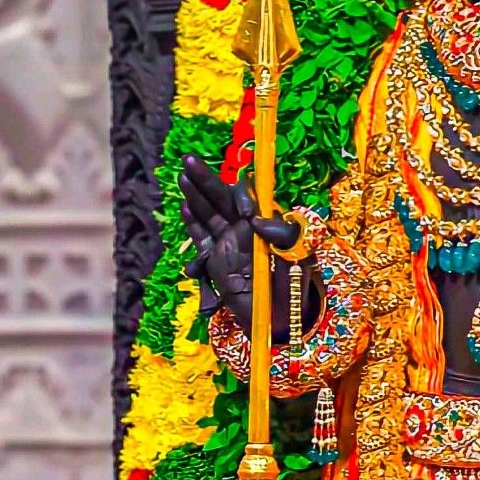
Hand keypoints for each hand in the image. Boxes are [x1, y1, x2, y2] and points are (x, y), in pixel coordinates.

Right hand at [180, 154, 311, 333]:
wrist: (278, 319)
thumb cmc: (293, 289)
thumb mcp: (297, 261)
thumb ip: (283, 237)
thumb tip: (257, 220)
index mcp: (266, 224)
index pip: (249, 199)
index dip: (243, 197)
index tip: (247, 214)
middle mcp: (245, 229)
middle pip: (223, 199)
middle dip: (206, 180)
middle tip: (188, 160)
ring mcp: (229, 243)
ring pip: (210, 213)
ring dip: (196, 195)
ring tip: (182, 176)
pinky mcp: (216, 261)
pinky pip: (203, 238)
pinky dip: (194, 224)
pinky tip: (186, 208)